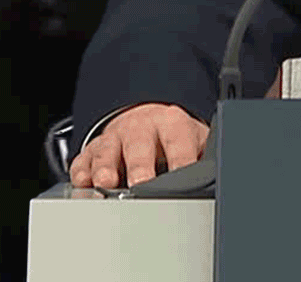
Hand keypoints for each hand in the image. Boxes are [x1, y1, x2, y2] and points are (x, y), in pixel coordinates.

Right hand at [68, 102, 209, 189]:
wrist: (148, 117)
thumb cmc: (174, 138)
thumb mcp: (196, 142)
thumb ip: (203, 160)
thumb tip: (218, 181)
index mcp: (172, 124)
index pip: (178, 142)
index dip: (181, 160)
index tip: (182, 176)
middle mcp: (141, 127)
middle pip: (139, 145)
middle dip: (139, 166)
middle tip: (141, 184)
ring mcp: (115, 137)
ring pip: (108, 150)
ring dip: (106, 166)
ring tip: (106, 182)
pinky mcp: (94, 149)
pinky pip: (84, 159)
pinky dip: (82, 171)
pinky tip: (83, 181)